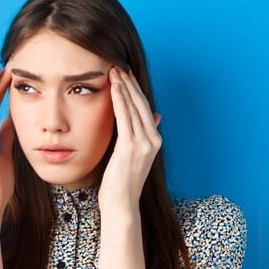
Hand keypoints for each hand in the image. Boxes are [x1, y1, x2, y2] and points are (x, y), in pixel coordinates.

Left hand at [98, 66, 161, 213]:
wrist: (122, 203)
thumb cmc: (122, 182)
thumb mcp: (135, 154)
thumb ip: (144, 134)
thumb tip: (155, 116)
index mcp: (154, 140)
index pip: (145, 108)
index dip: (135, 89)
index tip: (125, 74)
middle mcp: (153, 139)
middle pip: (141, 103)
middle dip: (129, 83)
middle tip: (118, 65)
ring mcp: (144, 143)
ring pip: (134, 107)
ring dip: (123, 86)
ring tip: (113, 70)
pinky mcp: (132, 147)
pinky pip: (125, 118)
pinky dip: (120, 100)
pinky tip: (114, 87)